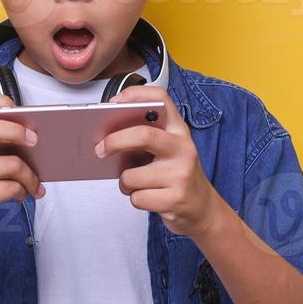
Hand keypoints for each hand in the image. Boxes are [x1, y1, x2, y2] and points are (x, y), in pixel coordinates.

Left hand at [96, 87, 227, 239]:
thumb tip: (106, 135)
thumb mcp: (168, 150)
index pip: (160, 99)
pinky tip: (148, 197)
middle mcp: (183, 148)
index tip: (113, 103)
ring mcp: (181, 175)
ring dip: (125, 183)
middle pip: (143, 135)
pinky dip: (135, 199)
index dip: (134, 94)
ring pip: (132, 176)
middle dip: (115, 141)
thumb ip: (145, 137)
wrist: (202, 208)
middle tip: (100, 149)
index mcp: (179, 130)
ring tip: (135, 184)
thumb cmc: (175, 175)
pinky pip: (137, 198)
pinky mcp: (175, 199)